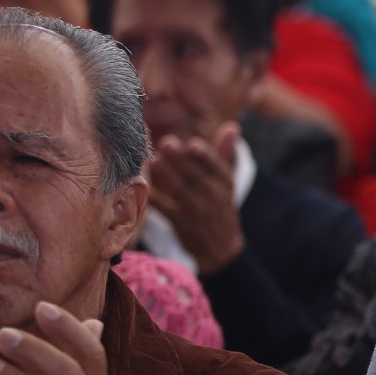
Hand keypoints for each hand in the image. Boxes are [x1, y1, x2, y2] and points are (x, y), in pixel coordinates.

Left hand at [147, 124, 244, 272]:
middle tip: (166, 142)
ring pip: (181, 192)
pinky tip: (144, 186)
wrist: (220, 247)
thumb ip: (226, 154)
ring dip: (167, 175)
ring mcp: (197, 212)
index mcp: (225, 183)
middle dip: (182, 160)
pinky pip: (167, 210)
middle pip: (197, 176)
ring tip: (154, 160)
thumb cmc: (221, 206)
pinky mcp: (182, 224)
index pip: (217, 167)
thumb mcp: (228, 181)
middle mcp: (214, 197)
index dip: (206, 157)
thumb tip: (231, 127)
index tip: (193, 144)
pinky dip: (156, 199)